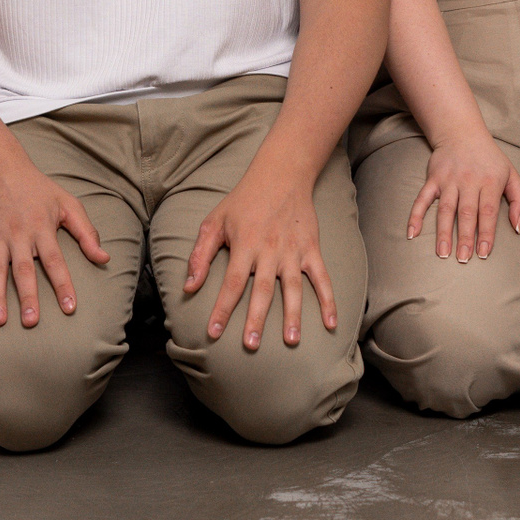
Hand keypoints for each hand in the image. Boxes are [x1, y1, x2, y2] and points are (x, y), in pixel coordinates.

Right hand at [0, 146, 108, 327]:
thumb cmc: (37, 187)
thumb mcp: (68, 204)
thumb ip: (87, 233)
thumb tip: (104, 258)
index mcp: (43, 228)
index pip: (55, 261)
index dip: (63, 285)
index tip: (70, 308)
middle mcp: (18, 235)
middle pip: (24, 270)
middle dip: (28, 297)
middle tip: (31, 321)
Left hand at [184, 176, 336, 350]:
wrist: (281, 174)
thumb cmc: (243, 201)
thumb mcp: (214, 222)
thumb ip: (200, 255)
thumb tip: (188, 286)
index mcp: (244, 245)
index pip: (232, 283)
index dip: (221, 309)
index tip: (212, 333)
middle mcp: (269, 251)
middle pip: (262, 291)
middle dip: (255, 319)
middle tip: (250, 345)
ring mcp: (293, 251)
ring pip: (293, 288)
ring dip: (293, 315)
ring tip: (291, 341)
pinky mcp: (311, 249)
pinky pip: (322, 278)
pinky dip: (329, 300)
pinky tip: (331, 322)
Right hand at [407, 130, 519, 262]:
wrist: (462, 133)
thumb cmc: (490, 160)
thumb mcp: (512, 175)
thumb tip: (518, 227)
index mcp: (490, 181)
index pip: (488, 211)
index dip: (486, 233)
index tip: (483, 253)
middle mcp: (469, 180)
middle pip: (466, 213)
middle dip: (464, 237)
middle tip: (463, 259)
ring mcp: (449, 180)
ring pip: (445, 209)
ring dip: (443, 232)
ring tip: (443, 254)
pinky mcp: (433, 178)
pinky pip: (422, 198)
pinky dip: (415, 215)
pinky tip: (412, 233)